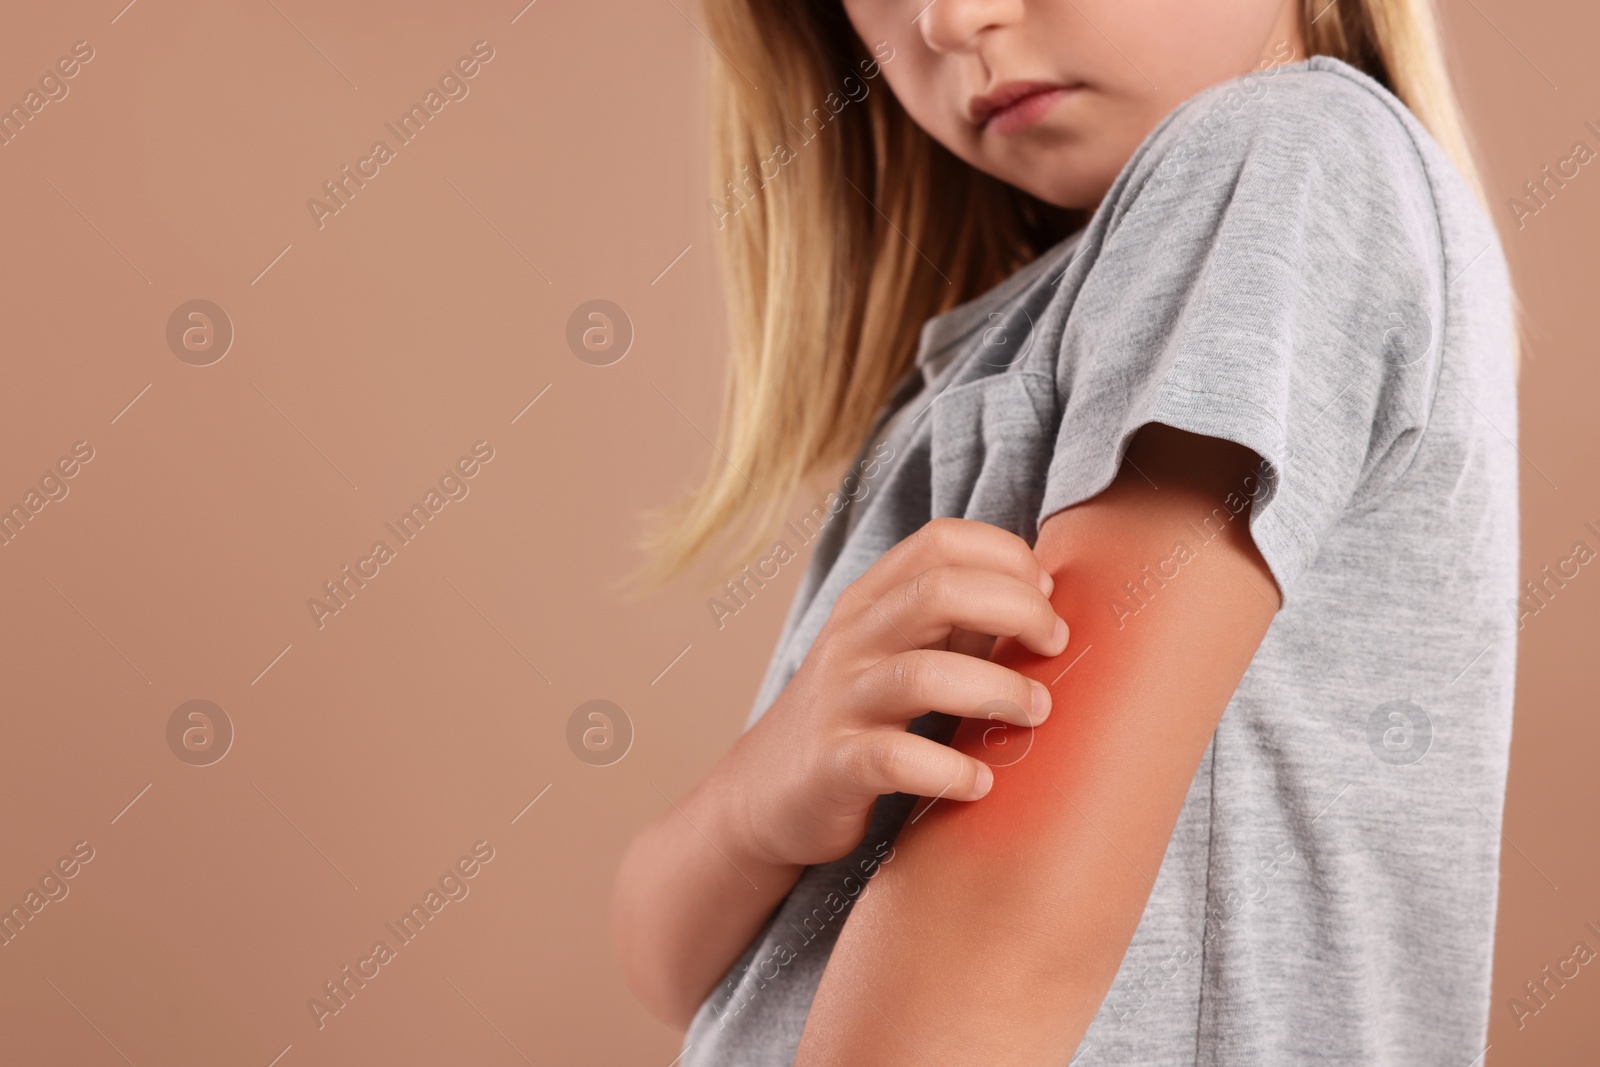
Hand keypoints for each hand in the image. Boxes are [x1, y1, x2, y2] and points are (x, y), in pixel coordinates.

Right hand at [721, 517, 1069, 868]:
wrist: (766, 792)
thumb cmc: (857, 716)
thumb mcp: (899, 652)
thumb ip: (958, 622)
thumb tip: (1046, 598)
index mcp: (871, 601)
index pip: (941, 540)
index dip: (1006, 556)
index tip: (1047, 597)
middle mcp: (852, 639)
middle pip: (938, 591)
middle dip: (1016, 609)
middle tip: (1055, 647)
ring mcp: (840, 701)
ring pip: (921, 674)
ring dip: (997, 690)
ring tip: (1036, 711)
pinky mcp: (833, 766)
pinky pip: (895, 759)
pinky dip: (950, 771)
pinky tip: (981, 783)